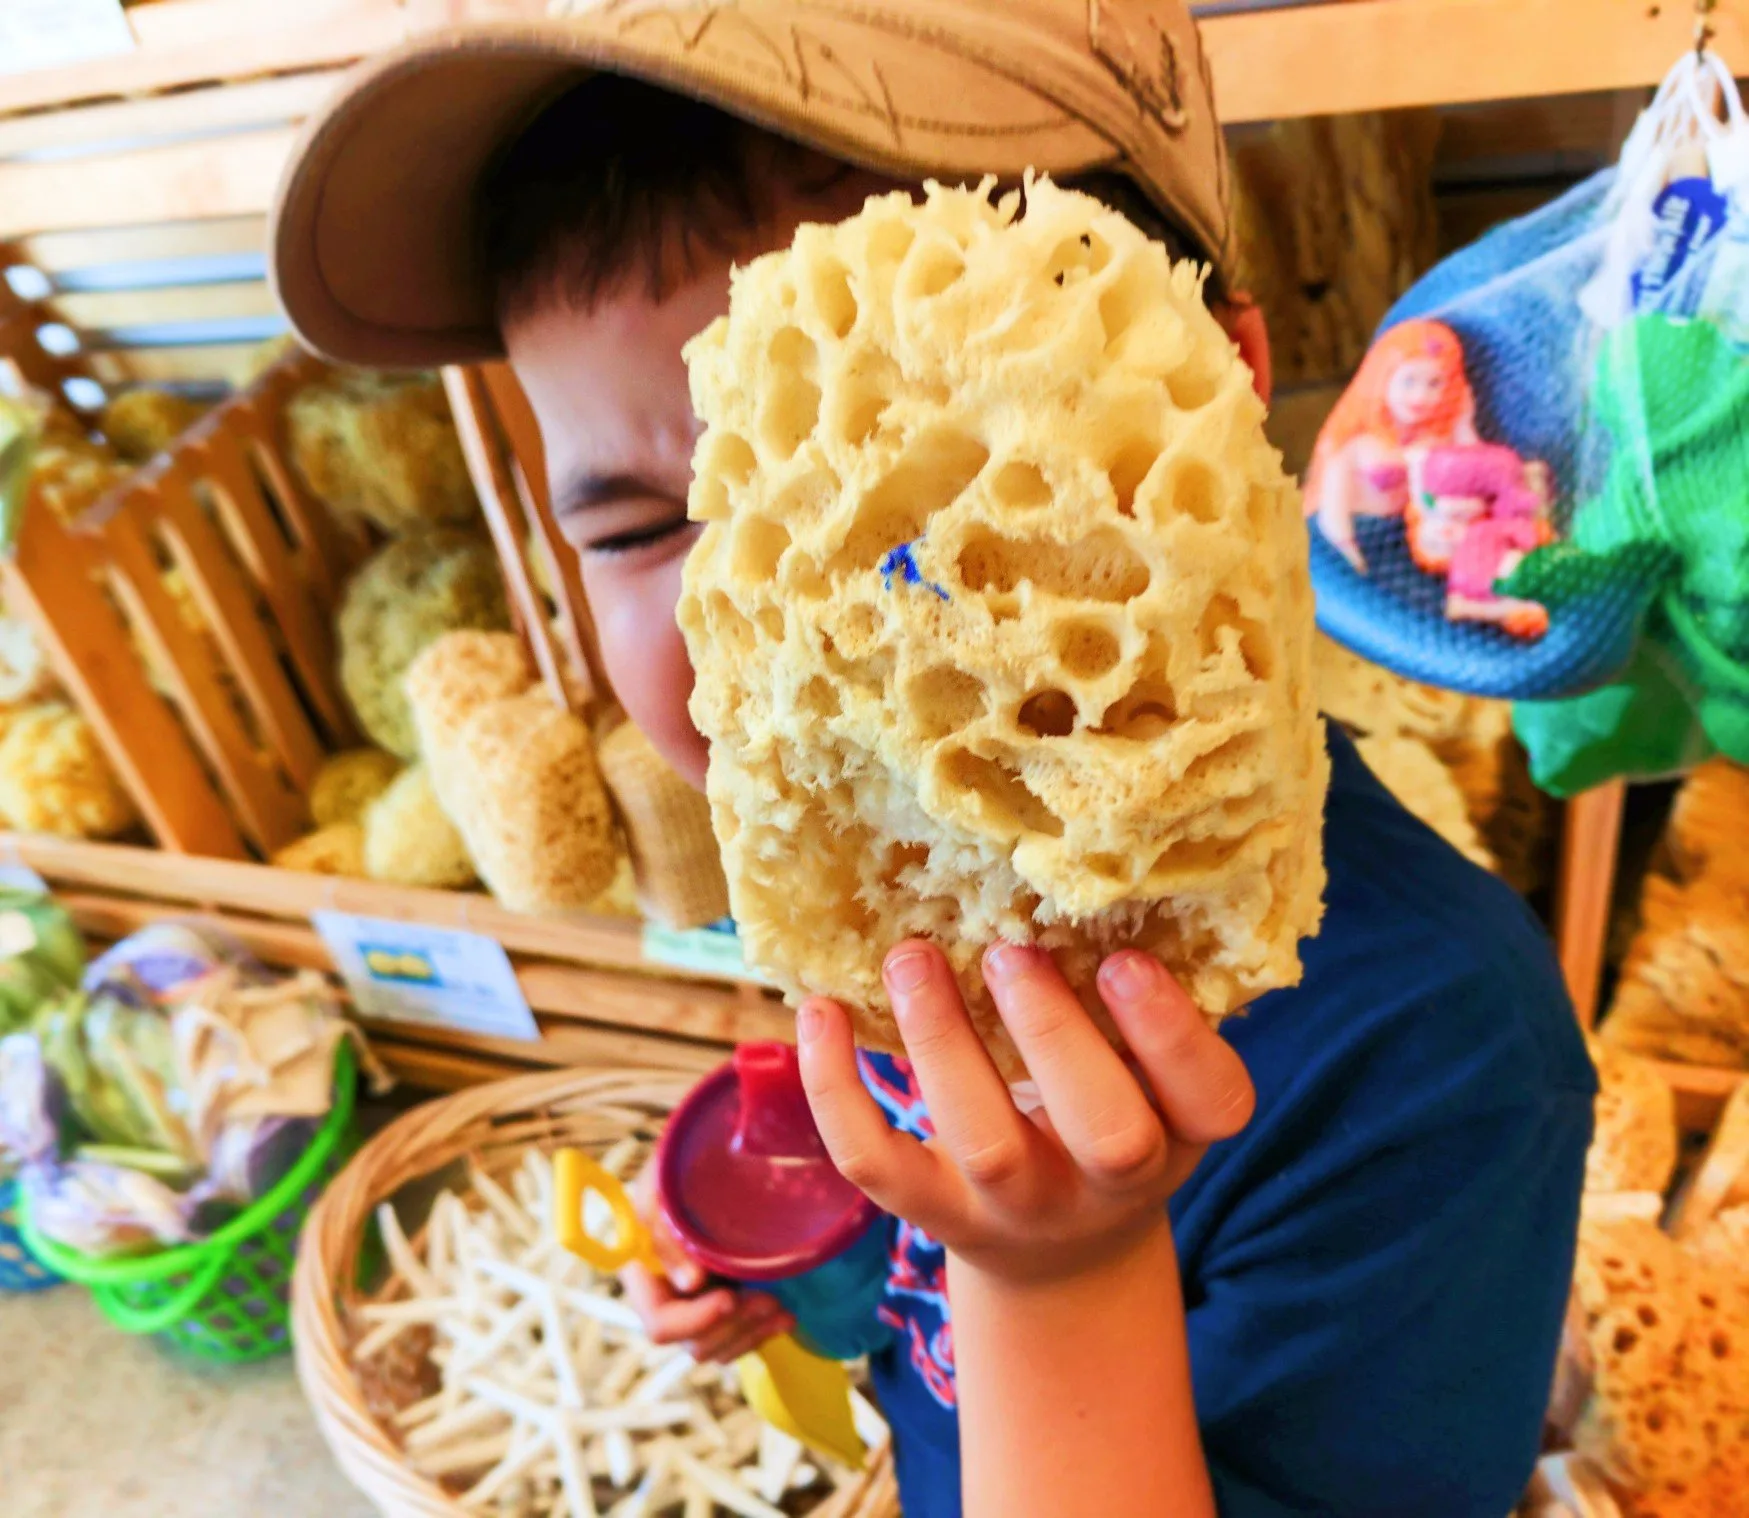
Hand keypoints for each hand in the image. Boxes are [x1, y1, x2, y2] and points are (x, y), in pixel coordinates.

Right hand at [617, 1161, 794, 1361]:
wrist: (716, 1159)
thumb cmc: (682, 1168)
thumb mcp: (662, 1186)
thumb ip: (664, 1231)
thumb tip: (690, 1284)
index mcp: (644, 1276)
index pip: (660, 1324)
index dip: (694, 1320)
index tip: (729, 1298)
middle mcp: (668, 1299)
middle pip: (695, 1343)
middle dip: (734, 1325)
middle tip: (769, 1299)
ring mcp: (697, 1307)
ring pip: (720, 1348)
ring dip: (752, 1332)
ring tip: (781, 1308)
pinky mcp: (726, 1306)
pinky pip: (740, 1340)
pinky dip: (763, 1332)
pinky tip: (785, 1316)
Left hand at [795, 940, 1253, 1285]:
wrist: (1059, 1259)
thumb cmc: (1108, 1117)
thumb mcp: (1147, 1076)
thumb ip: (1133, 1005)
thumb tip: (1086, 872)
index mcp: (1179, 1133)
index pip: (1213, 1099)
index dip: (1172, 1033)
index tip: (1123, 961)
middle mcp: (1108, 1183)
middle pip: (1107, 1132)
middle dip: (1056, 1034)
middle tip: (1011, 949)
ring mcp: (1018, 1207)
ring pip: (984, 1142)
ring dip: (944, 1040)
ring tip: (912, 956)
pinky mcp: (935, 1213)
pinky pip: (877, 1163)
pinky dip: (837, 1089)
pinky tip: (821, 1010)